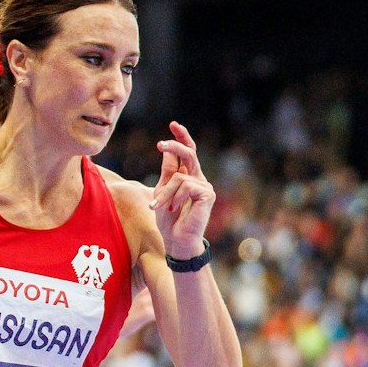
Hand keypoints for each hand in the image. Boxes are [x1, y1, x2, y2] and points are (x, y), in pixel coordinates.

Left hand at [150, 121, 214, 260]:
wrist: (177, 242)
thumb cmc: (169, 221)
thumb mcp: (162, 191)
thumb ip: (167, 171)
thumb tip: (166, 149)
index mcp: (189, 177)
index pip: (187, 152)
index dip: (182, 137)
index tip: (173, 124)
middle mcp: (199, 179)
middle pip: (189, 153)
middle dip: (175, 145)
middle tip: (160, 143)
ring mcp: (205, 186)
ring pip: (179, 177)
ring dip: (165, 193)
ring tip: (160, 207)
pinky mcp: (207, 194)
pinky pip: (185, 186)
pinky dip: (174, 198)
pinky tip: (174, 209)